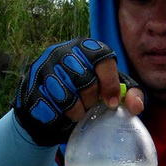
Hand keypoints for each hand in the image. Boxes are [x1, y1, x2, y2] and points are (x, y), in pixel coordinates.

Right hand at [12, 38, 144, 145]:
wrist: (49, 110)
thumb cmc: (86, 96)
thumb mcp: (111, 91)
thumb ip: (129, 95)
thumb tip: (135, 106)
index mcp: (85, 47)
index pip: (102, 58)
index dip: (110, 83)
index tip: (112, 103)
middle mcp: (62, 51)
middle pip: (84, 79)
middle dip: (90, 99)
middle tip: (90, 106)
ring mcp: (43, 67)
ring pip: (66, 96)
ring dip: (76, 111)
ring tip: (77, 113)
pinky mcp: (30, 86)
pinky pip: (49, 108)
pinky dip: (60, 117)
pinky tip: (61, 115)